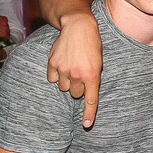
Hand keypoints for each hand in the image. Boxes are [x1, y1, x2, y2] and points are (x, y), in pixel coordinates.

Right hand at [0, 16, 9, 39]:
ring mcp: (6, 29)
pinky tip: (1, 39)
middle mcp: (6, 23)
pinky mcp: (5, 34)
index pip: (5, 21)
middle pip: (7, 26)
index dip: (2, 24)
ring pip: (7, 32)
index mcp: (3, 18)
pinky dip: (4, 38)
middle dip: (3, 29)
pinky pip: (6, 37)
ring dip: (4, 33)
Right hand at [47, 13, 102, 127]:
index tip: (87, 125)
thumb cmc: (93, 44)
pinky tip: (62, 64)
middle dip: (78, 88)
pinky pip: (52, 79)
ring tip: (72, 68)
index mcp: (92, 75)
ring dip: (67, 82)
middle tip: (80, 75)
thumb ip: (93, 77)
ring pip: (63, 88)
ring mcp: (64, 70)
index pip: (91, 99)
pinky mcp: (53, 64)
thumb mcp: (99, 61)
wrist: (78, 27)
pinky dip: (56, 75)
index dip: (89, 114)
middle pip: (76, 94)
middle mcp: (78, 75)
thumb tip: (85, 91)